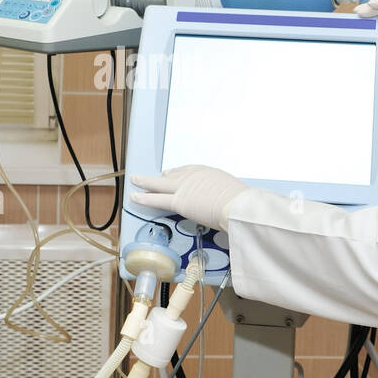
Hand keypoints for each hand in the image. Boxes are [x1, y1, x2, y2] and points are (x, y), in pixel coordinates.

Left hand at [129, 165, 248, 231]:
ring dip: (146, 182)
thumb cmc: (242, 203)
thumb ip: (226, 196)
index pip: (189, 171)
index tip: (172, 174)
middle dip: (162, 176)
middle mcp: (195, 177)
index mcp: (209, 174)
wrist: (238, 205)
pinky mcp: (179, 202)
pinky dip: (144, 198)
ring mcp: (185, 188)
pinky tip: (134, 196)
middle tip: (153, 175)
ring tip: (135, 180)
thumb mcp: (236, 193)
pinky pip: (157, 200)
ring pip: (160, 184)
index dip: (178, 173)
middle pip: (173, 175)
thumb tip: (231, 205)